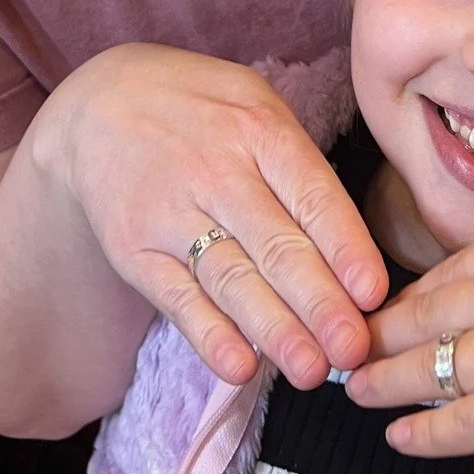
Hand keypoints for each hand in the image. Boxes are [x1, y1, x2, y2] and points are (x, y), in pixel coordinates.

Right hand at [40, 43, 387, 389]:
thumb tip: (350, 243)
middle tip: (353, 350)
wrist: (100, 104)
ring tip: (311, 370)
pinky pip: (178, 297)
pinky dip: (209, 335)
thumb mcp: (253, 103)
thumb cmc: (200, 109)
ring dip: (274, 329)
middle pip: (276, 245)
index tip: (373, 293)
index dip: (345, 247)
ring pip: (231, 279)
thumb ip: (299, 164)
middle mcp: (217, 171)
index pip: (311, 195)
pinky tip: (240, 366)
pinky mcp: (135, 248)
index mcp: (259, 130)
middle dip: (320, 303)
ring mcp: (172, 212)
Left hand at [345, 226, 473, 457]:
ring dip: (389, 380)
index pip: (450, 270)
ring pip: (432, 366)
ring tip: (359, 390)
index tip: (388, 312)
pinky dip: (424, 430)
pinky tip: (399, 434)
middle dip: (384, 334)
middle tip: (350, 347)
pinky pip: (461, 422)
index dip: (411, 296)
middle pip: (428, 314)